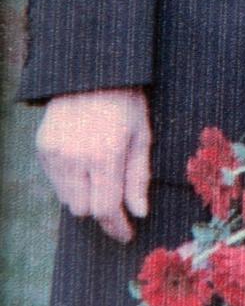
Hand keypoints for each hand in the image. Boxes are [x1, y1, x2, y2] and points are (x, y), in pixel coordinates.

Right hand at [36, 88, 151, 241]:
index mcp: (106, 154)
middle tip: (115, 198)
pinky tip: (83, 162)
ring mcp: (55, 152)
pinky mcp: (42, 147)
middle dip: (102, 208)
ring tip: (99, 173)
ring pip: (67, 199)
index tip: (125, 234)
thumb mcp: (142, 135)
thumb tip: (138, 212)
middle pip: (84, 209)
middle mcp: (76, 157)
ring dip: (84, 196)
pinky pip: (55, 182)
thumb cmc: (125, 102)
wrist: (92, 71)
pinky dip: (69, 182)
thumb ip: (138, 177)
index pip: (106, 208)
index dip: (116, 227)